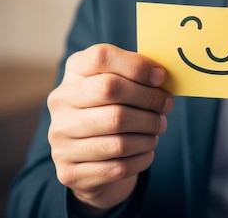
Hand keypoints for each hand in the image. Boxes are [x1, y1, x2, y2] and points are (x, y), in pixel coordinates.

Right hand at [47, 44, 173, 212]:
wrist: (89, 157)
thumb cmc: (113, 109)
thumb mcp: (120, 83)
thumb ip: (137, 74)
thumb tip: (160, 77)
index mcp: (74, 72)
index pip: (101, 57)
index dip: (136, 65)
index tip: (160, 77)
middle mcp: (61, 103)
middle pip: (110, 91)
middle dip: (149, 99)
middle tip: (166, 106)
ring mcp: (61, 138)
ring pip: (118, 134)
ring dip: (149, 133)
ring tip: (157, 128)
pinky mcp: (70, 171)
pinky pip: (118, 166)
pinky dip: (142, 157)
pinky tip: (147, 150)